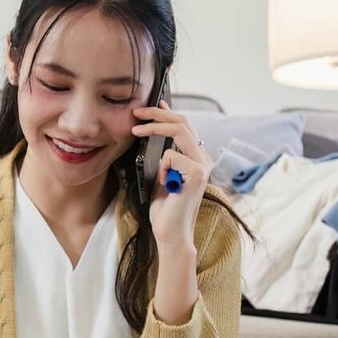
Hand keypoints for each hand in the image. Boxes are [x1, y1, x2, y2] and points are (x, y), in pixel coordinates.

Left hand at [131, 99, 212, 246]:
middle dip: (158, 112)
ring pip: (179, 131)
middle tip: (136, 112)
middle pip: (183, 122)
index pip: (185, 126)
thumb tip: (152, 133)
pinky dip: (161, 167)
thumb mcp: (159, 176)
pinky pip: (171, 155)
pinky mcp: (197, 174)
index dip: (168, 112)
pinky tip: (163, 184)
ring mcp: (202, 166)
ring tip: (135, 132)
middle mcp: (203, 159)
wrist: (170, 234)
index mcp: (196, 158)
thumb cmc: (164, 209)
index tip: (153, 103)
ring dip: (153, 128)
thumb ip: (162, 156)